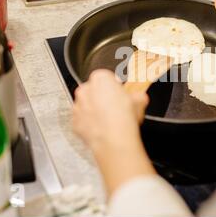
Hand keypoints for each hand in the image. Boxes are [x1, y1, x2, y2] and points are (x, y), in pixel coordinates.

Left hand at [72, 69, 155, 195]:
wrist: (114, 139)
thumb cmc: (124, 117)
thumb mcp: (140, 101)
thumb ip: (138, 96)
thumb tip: (140, 98)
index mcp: (100, 78)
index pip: (107, 78)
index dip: (115, 87)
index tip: (120, 94)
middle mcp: (85, 90)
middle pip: (94, 91)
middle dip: (104, 98)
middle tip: (117, 108)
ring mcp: (78, 106)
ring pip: (87, 106)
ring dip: (96, 111)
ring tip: (110, 120)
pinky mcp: (75, 123)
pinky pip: (83, 121)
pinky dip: (90, 124)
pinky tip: (102, 129)